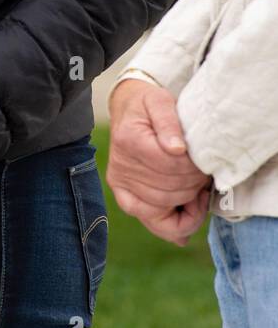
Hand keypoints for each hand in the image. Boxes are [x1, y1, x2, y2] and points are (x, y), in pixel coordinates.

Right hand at [108, 78, 210, 244]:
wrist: (128, 110)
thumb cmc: (148, 106)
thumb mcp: (160, 102)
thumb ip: (168, 122)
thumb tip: (177, 149)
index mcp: (129, 141)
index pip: (171, 167)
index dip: (195, 168)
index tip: (206, 162)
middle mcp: (120, 168)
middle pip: (169, 190)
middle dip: (194, 186)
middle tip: (205, 175)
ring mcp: (120, 184)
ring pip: (162, 209)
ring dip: (189, 203)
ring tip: (198, 189)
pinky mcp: (124, 195)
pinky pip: (149, 220)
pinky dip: (173, 226)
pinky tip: (189, 220)